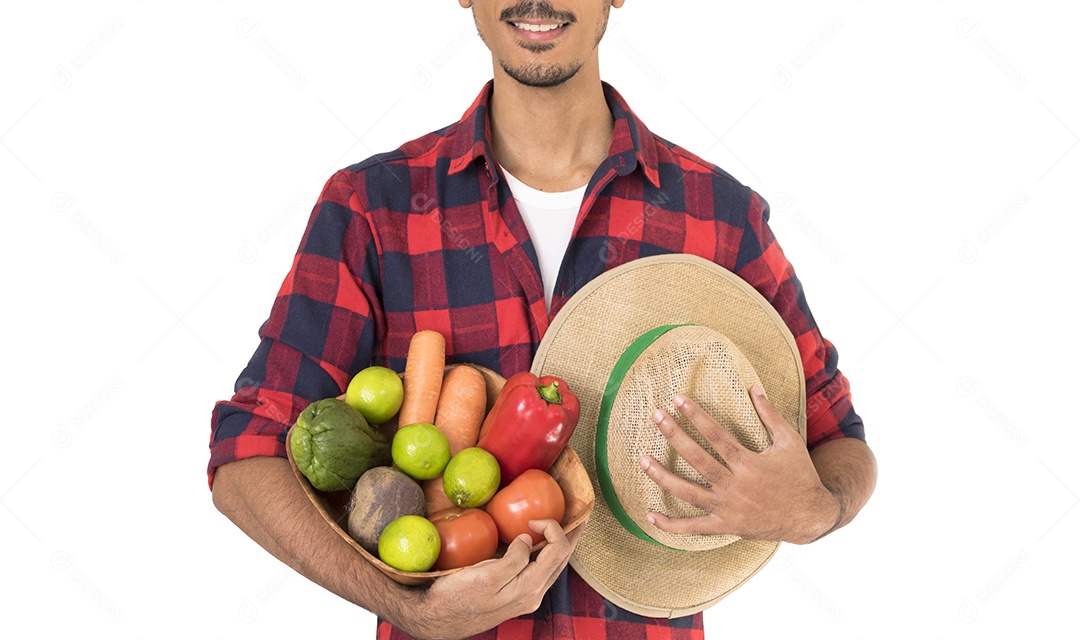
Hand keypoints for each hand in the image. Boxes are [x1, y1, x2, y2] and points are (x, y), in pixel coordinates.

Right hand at [393, 517, 585, 639]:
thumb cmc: (458, 597)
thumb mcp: (486, 575)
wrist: (438, 619)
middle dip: (572, 535)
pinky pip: (539, 570)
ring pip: (552, 566)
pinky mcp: (515, 594)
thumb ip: (514, 559)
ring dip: (561, 544)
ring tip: (567, 527)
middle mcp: (532, 595)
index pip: (557, 551)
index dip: (553, 528)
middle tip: (580, 514)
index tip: (532, 519)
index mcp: (529, 588)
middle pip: (562, 559)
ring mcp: (525, 596)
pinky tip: (540, 545)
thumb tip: (528, 540)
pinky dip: (546, 553)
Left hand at [640, 386, 839, 544]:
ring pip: (688, 492)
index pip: (716, 435)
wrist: (810, 516)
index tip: (677, 399)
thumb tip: (753, 387)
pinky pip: (694, 528)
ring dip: (663, 477)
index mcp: (749, 463)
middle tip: (655, 416)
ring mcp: (728, 508)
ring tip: (642, 460)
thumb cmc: (800, 474)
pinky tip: (650, 515)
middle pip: (697, 458)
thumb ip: (769, 415)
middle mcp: (735, 485)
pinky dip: (671, 525)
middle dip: (674, 435)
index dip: (696, 415)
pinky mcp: (725, 526)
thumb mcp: (789, 441)